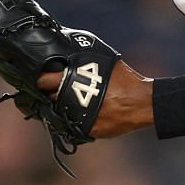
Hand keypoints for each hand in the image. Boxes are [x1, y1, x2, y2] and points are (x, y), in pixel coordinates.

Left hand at [38, 62, 152, 138]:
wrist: (142, 103)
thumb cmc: (125, 80)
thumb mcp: (104, 62)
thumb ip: (84, 61)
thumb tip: (68, 54)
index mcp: (74, 79)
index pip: (44, 80)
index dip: (41, 80)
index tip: (42, 80)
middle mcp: (73, 99)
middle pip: (48, 98)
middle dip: (49, 95)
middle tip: (54, 93)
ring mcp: (78, 116)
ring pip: (57, 114)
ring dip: (59, 109)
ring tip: (68, 103)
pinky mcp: (86, 129)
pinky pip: (71, 126)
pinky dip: (73, 120)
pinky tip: (79, 114)